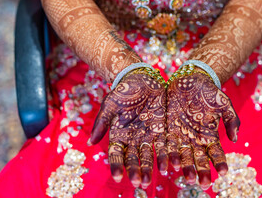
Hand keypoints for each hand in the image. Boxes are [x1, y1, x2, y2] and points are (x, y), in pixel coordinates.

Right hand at [90, 69, 166, 188]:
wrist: (142, 78)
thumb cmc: (123, 90)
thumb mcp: (111, 104)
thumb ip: (102, 122)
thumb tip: (89, 143)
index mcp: (119, 134)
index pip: (116, 153)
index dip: (117, 165)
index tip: (118, 177)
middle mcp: (133, 139)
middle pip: (134, 158)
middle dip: (136, 170)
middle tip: (140, 182)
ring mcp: (148, 136)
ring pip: (150, 155)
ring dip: (152, 167)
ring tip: (154, 179)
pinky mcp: (162, 130)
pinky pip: (166, 145)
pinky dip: (168, 155)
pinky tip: (172, 165)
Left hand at [166, 69, 239, 189]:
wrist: (189, 78)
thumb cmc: (208, 90)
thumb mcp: (223, 102)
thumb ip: (231, 119)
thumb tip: (235, 139)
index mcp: (209, 134)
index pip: (216, 152)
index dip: (220, 162)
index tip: (224, 172)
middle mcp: (194, 139)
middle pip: (198, 158)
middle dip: (201, 170)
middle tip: (202, 183)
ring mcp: (179, 135)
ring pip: (181, 155)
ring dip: (184, 167)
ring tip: (186, 178)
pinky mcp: (166, 129)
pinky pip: (165, 144)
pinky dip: (166, 155)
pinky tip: (167, 166)